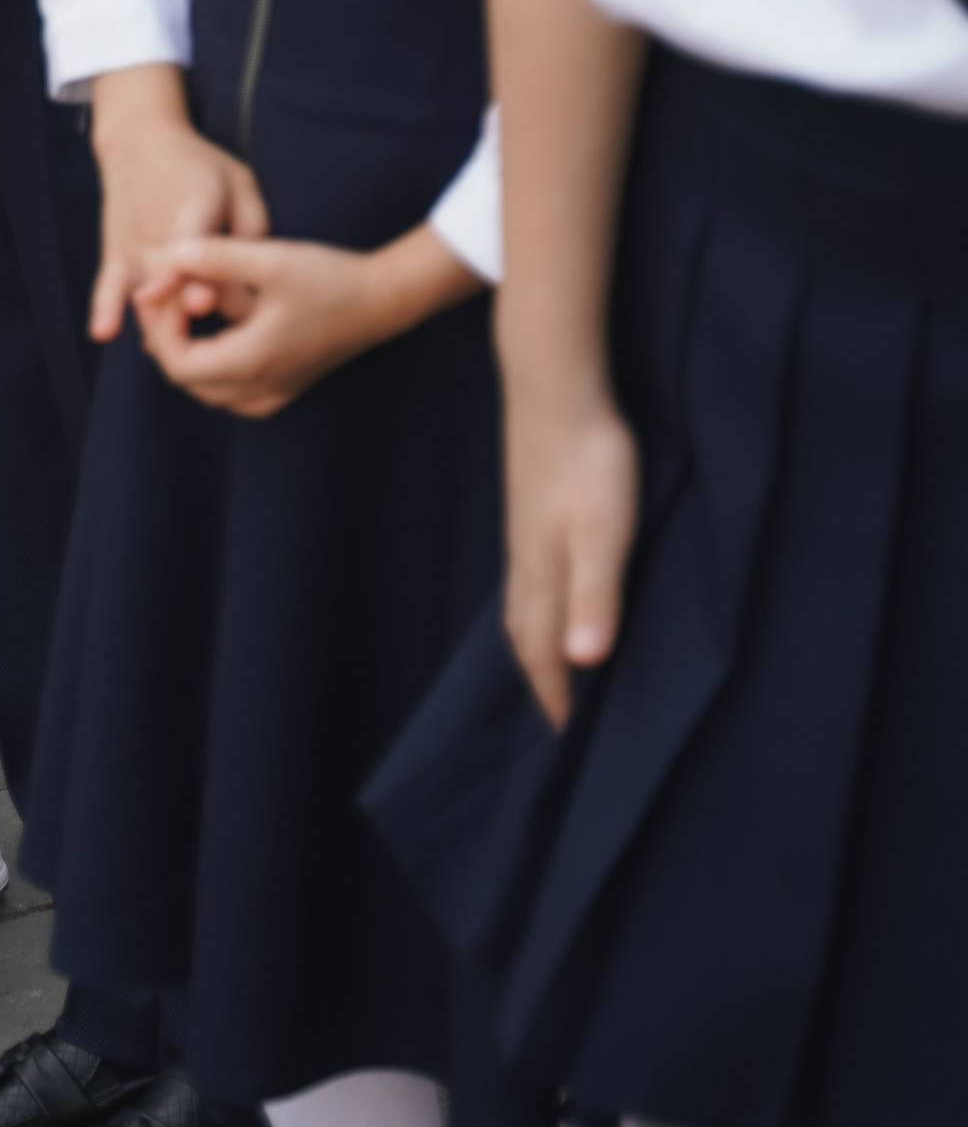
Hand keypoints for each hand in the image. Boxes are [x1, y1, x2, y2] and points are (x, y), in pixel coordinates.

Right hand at [88, 66, 266, 340]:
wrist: (139, 138)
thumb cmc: (200, 165)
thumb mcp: (240, 181)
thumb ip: (253, 226)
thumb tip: (254, 280)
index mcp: (196, 206)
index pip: (201, 252)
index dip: (213, 283)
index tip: (219, 305)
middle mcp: (160, 227)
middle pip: (175, 282)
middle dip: (188, 312)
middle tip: (212, 349)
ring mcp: (134, 241)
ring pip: (148, 292)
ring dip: (160, 324)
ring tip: (175, 353)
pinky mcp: (115, 251)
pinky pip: (107, 284)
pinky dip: (105, 307)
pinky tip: (104, 332)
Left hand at [131, 233, 393, 416]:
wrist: (383, 299)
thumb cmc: (330, 277)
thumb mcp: (272, 259)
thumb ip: (219, 256)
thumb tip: (172, 254)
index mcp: (252, 362)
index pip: (177, 364)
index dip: (159, 328)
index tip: (160, 290)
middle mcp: (260, 388)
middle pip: (187, 379)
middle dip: (166, 337)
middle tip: (163, 295)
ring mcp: (275, 392)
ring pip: (207, 388)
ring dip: (187, 351)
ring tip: (184, 307)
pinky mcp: (286, 386)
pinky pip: (232, 391)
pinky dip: (212, 365)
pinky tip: (215, 330)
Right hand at [502, 382, 637, 727]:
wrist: (555, 386)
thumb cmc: (588, 461)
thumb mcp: (604, 533)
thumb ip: (596, 597)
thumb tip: (583, 664)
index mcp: (542, 575)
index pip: (543, 654)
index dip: (556, 697)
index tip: (568, 740)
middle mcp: (525, 561)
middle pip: (525, 638)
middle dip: (539, 681)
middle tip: (558, 718)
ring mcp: (524, 533)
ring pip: (523, 607)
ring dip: (535, 645)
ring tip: (552, 668)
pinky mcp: (531, 509)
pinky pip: (528, 579)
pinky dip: (537, 607)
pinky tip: (551, 593)